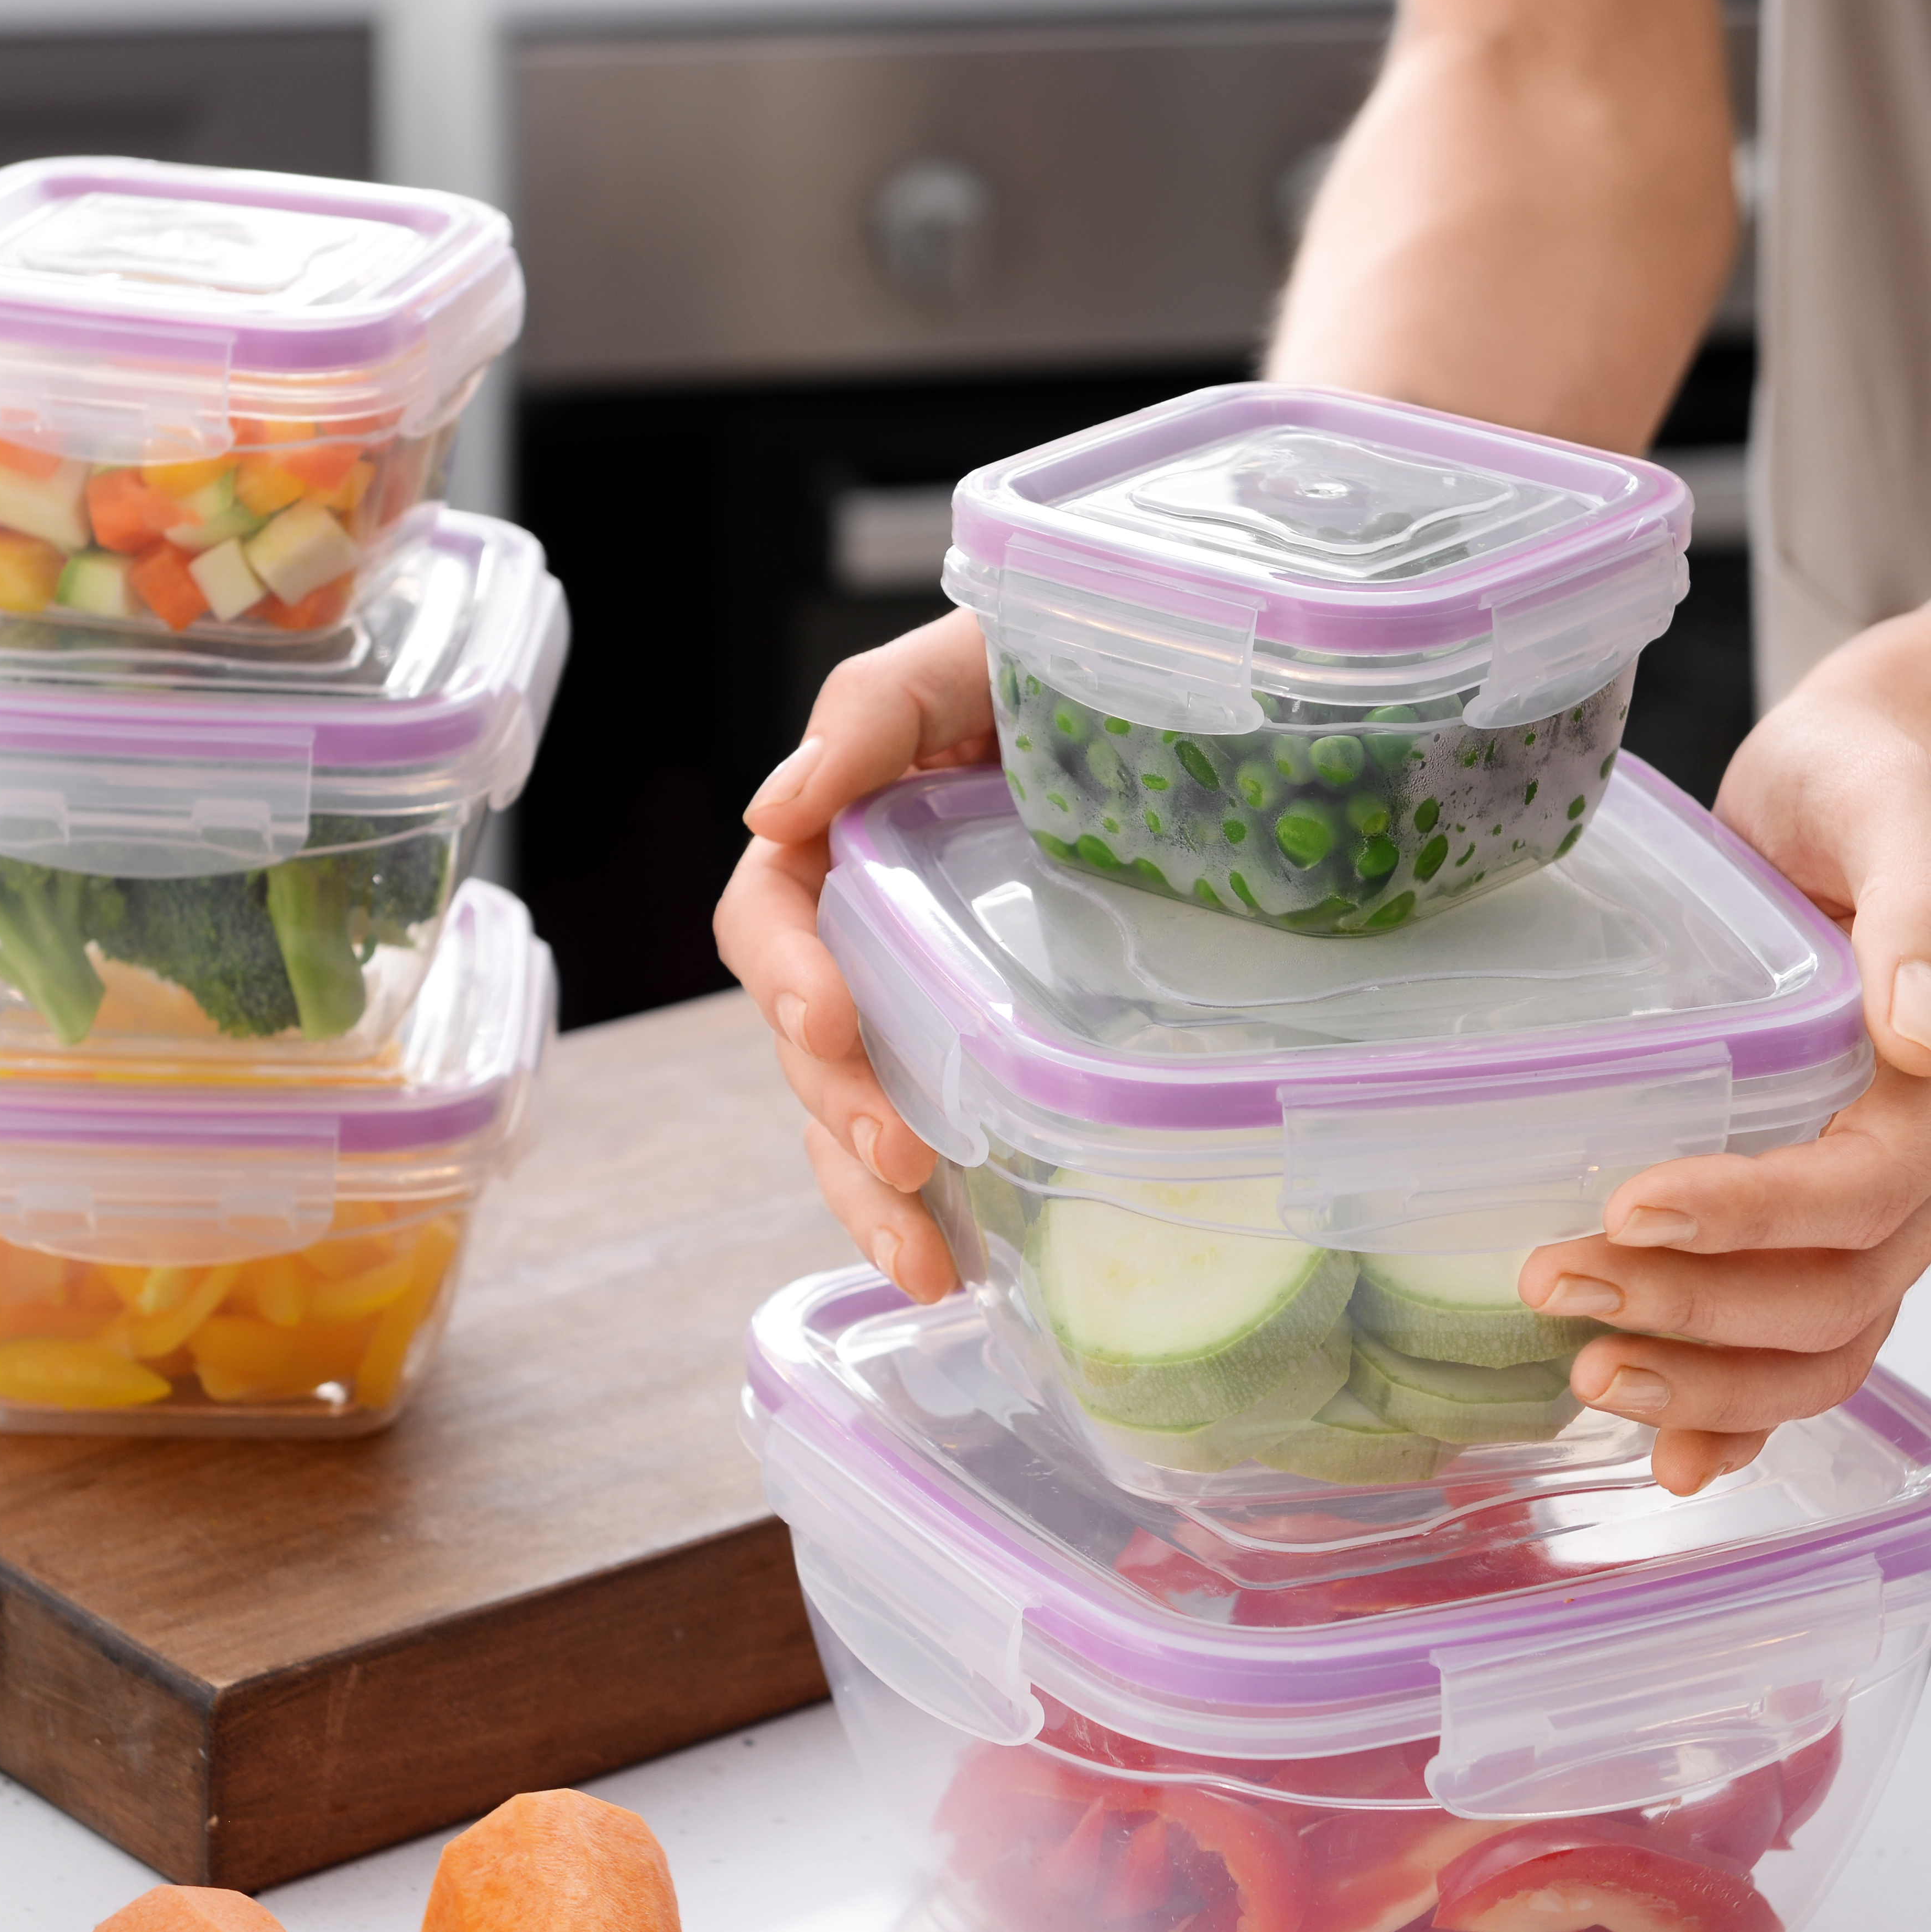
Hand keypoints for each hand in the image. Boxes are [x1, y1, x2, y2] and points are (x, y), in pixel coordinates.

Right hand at [711, 613, 997, 1301]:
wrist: (1163, 703)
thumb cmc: (1049, 668)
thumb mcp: (963, 661)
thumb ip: (869, 716)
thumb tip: (774, 810)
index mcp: (832, 843)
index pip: (767, 919)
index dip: (785, 972)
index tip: (829, 1014)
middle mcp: (859, 936)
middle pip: (806, 1043)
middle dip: (841, 1108)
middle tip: (902, 1156)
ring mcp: (918, 1004)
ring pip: (851, 1115)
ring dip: (868, 1194)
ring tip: (923, 1259)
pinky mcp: (982, 1053)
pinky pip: (930, 1142)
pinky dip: (929, 1214)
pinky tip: (959, 1270)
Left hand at [1517, 683, 1930, 1492]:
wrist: (1885, 783)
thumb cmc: (1876, 787)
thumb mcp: (1899, 804)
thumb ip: (1919, 913)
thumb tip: (1920, 1033)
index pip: (1867, 1182)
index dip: (1751, 1214)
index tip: (1626, 1206)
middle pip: (1843, 1286)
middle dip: (1697, 1310)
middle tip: (1552, 1284)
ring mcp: (1906, 1200)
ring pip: (1831, 1339)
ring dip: (1712, 1384)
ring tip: (1585, 1376)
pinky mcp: (1844, 1213)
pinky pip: (1817, 1343)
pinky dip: (1748, 1413)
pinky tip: (1670, 1459)